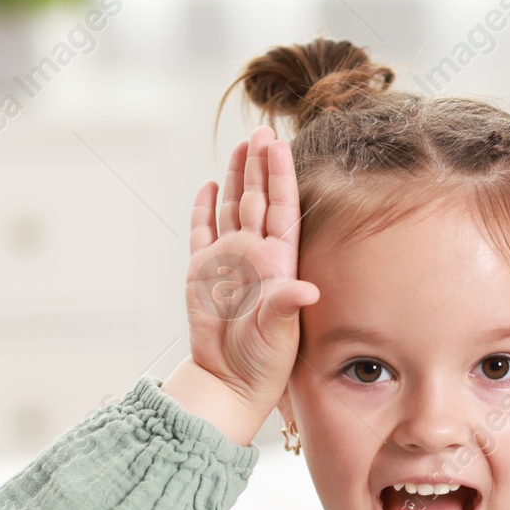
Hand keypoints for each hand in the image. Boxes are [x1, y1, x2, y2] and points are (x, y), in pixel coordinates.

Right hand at [180, 125, 320, 420]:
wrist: (230, 380)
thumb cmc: (263, 361)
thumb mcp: (278, 333)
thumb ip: (286, 305)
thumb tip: (307, 291)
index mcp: (277, 262)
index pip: (281, 208)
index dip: (280, 175)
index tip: (279, 144)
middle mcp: (254, 254)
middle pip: (257, 198)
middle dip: (260, 164)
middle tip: (261, 129)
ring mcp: (227, 259)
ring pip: (231, 206)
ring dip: (236, 176)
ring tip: (241, 145)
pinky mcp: (202, 271)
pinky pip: (203, 230)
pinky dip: (204, 207)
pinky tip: (209, 184)